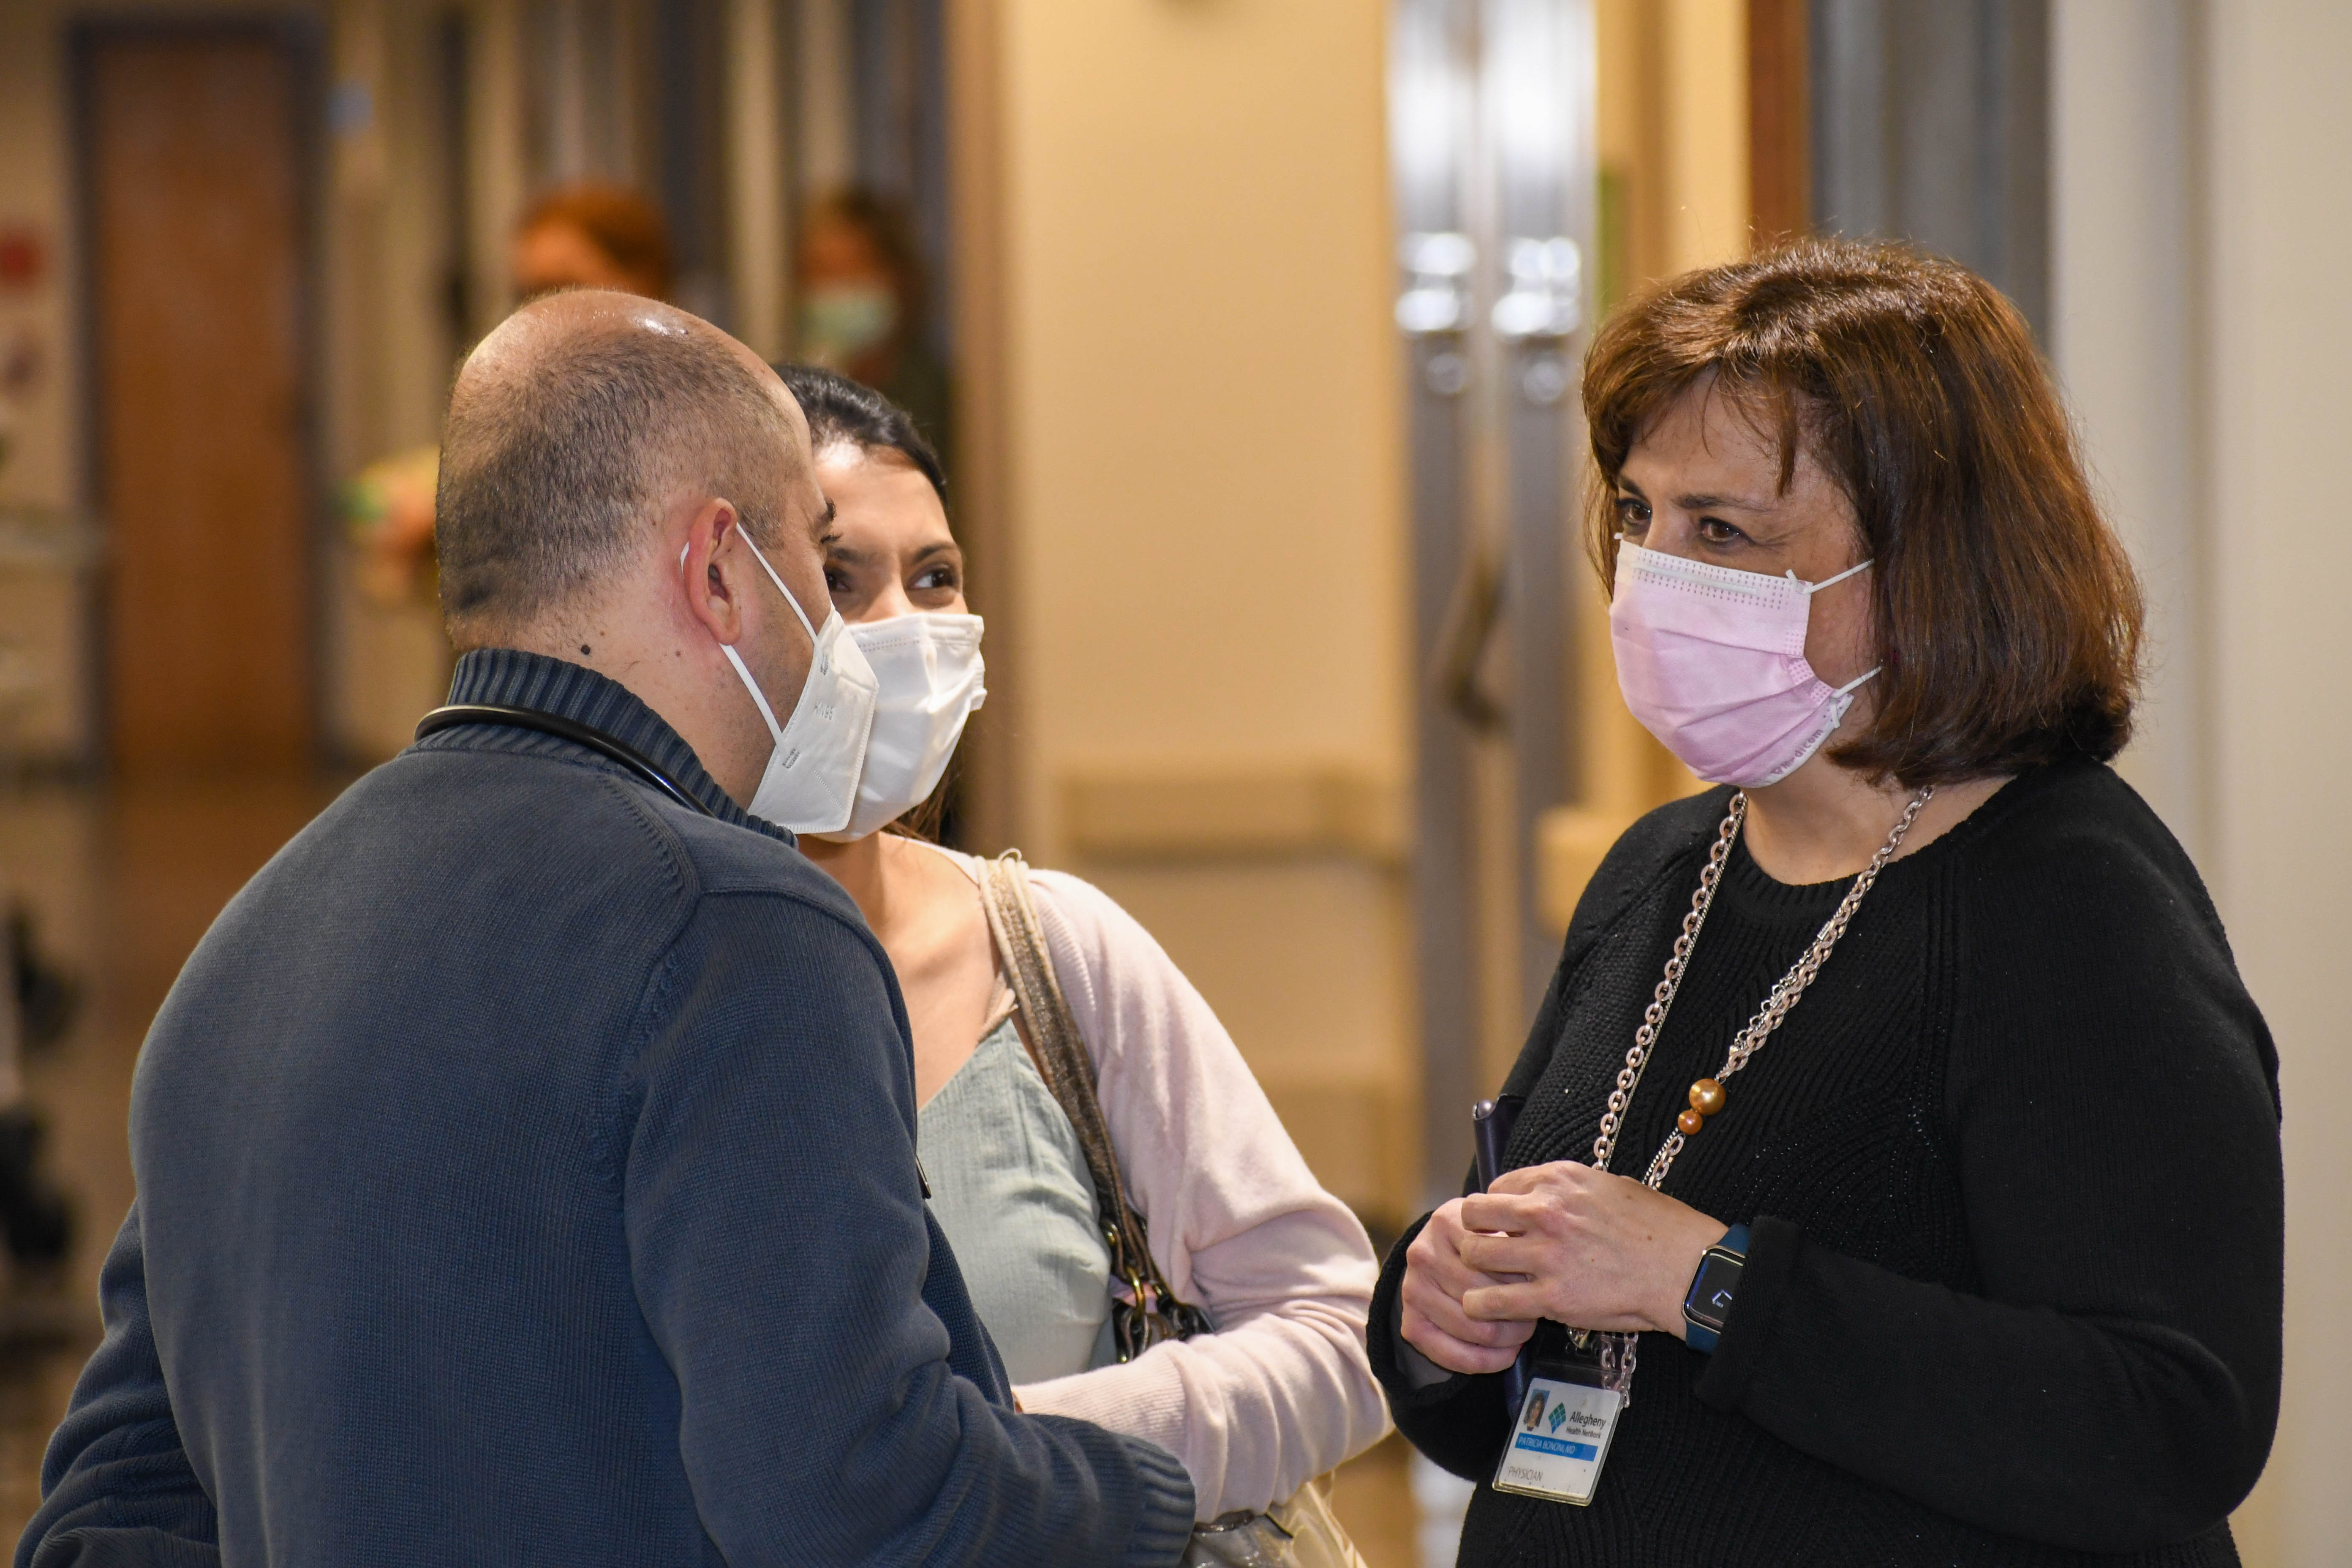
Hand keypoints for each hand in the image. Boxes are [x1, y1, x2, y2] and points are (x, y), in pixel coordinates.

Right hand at [1399, 1198, 1539, 1374]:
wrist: (1442, 1255)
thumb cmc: (1481, 1242)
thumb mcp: (1498, 1226)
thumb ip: (1516, 1240)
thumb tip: (1536, 1272)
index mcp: (1446, 1222)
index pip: (1494, 1259)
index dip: (1524, 1277)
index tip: (1539, 1285)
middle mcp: (1423, 1254)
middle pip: (1483, 1297)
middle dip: (1518, 1313)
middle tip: (1535, 1314)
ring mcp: (1412, 1290)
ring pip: (1473, 1329)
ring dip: (1507, 1339)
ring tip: (1522, 1332)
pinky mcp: (1410, 1323)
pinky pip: (1453, 1356)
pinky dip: (1486, 1362)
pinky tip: (1505, 1355)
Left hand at [1455, 1162, 1726, 1338]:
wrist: (1686, 1269)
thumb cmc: (1658, 1227)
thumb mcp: (1610, 1186)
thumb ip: (1568, 1190)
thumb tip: (1543, 1194)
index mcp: (1559, 1180)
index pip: (1497, 1187)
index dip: (1495, 1209)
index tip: (1501, 1225)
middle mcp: (1545, 1211)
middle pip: (1474, 1214)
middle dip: (1474, 1232)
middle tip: (1485, 1250)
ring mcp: (1546, 1254)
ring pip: (1474, 1254)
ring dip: (1473, 1269)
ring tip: (1483, 1280)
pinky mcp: (1551, 1297)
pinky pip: (1491, 1301)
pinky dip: (1480, 1306)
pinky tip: (1485, 1308)